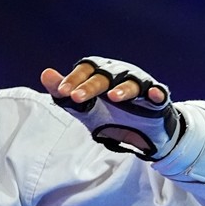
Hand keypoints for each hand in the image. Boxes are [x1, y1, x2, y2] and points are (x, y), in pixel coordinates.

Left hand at [41, 57, 182, 159]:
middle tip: (77, 98)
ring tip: (114, 97)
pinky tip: (153, 95)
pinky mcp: (158, 99)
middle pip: (105, 75)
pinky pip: (158, 93)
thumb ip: (64, 94)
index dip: (74, 79)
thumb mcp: (85, 109)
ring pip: (132, 82)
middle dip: (91, 86)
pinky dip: (156, 93)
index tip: (63, 93)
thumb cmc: (111, 116)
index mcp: (101, 74)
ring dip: (123, 88)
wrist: (140, 136)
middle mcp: (121, 75)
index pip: (86, 69)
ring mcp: (140, 85)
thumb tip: (45, 74)